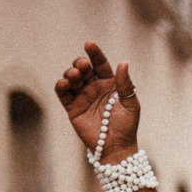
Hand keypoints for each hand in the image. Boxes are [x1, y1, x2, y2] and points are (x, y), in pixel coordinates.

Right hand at [54, 41, 140, 163]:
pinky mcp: (72, 108)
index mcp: (110, 84)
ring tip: (75, 76)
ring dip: (70, 73)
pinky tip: (64, 83)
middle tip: (82, 66)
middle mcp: (95, 88)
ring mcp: (82, 97)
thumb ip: (125, 84)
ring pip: (71, 78)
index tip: (89, 44)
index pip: (100, 65)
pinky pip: (63, 93)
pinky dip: (61, 85)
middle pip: (83, 69)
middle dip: (80, 63)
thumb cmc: (126, 126)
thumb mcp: (131, 104)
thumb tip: (123, 62)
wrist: (116, 147)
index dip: (94, 54)